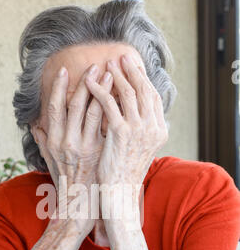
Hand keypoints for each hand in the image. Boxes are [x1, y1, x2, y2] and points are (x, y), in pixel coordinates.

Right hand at [31, 64, 113, 231]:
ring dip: (103, 91)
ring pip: (94, 112)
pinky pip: (108, 126)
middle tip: (96, 66)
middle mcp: (68, 142)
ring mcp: (85, 147)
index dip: (59, 87)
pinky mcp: (101, 152)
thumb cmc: (66, 182)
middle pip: (76, 105)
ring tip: (112, 75)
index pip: (55, 107)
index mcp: (54, 141)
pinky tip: (122, 98)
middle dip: (86, 83)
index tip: (65, 70)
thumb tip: (34, 124)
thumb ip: (43, 141)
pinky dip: (114, 109)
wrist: (80, 205)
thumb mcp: (49, 161)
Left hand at [85, 53, 167, 188]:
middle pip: (144, 90)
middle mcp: (153, 128)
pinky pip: (109, 104)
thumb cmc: (124, 172)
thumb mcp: (138, 149)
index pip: (153, 97)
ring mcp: (138, 130)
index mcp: (159, 131)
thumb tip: (133, 113)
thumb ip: (139, 129)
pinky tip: (90, 82)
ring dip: (116, 75)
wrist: (119, 192)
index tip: (133, 67)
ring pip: (128, 93)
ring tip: (106, 64)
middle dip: (132, 71)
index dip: (143, 79)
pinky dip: (99, 90)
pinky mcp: (121, 133)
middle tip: (121, 57)